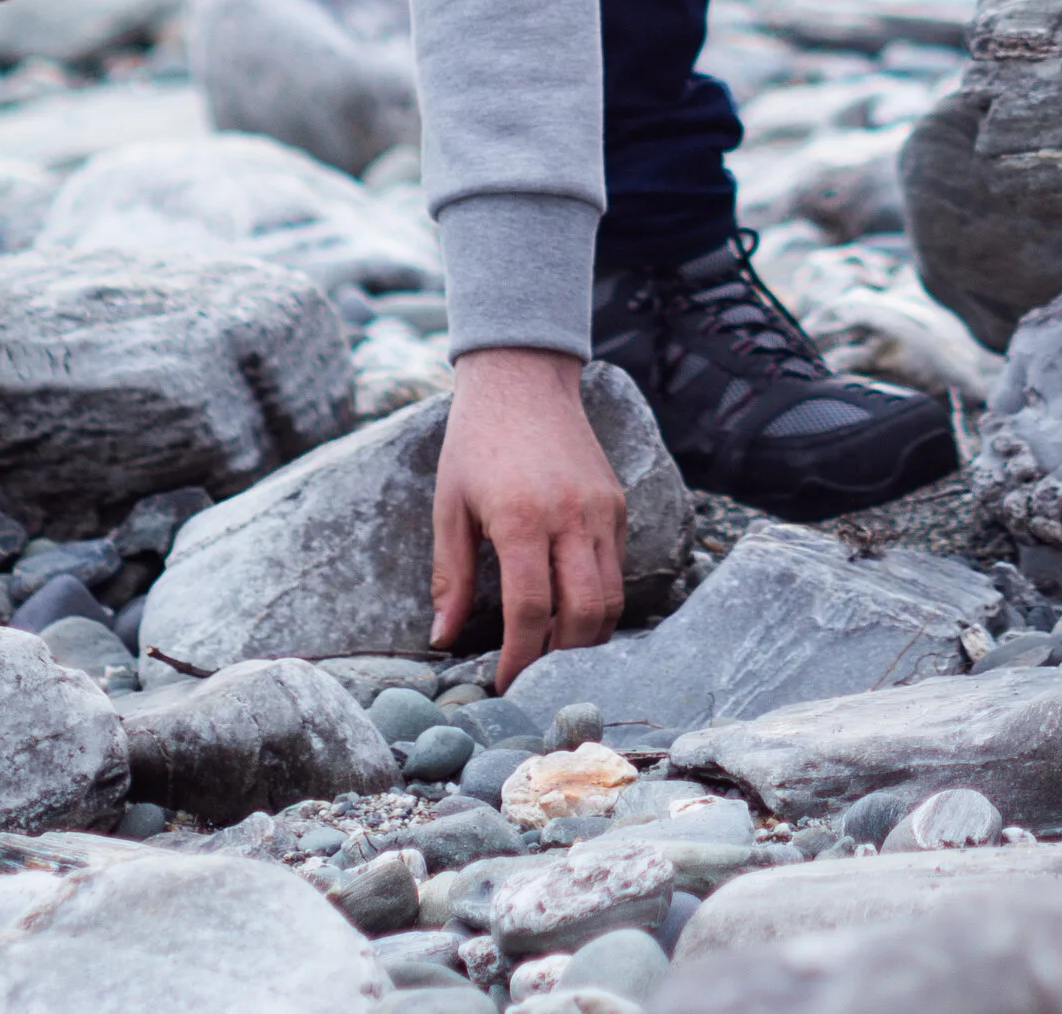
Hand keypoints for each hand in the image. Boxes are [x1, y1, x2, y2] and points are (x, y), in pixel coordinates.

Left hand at [431, 349, 625, 690]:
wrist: (522, 377)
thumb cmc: (476, 441)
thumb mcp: (449, 506)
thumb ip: (451, 575)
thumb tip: (443, 637)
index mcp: (523, 519)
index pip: (531, 610)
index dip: (519, 659)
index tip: (505, 684)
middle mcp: (572, 516)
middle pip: (584, 614)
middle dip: (560, 658)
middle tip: (532, 672)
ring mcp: (602, 509)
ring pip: (612, 597)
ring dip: (586, 635)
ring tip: (552, 648)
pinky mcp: (618, 502)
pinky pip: (617, 567)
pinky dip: (598, 598)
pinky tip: (568, 604)